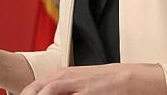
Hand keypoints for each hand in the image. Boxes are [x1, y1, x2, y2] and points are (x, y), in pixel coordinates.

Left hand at [19, 63, 166, 94]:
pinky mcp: (87, 92)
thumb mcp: (81, 83)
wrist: (134, 78)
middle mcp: (65, 77)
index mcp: (61, 74)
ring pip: (45, 92)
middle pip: (33, 90)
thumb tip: (45, 94)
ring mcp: (75, 84)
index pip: (32, 88)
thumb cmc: (108, 82)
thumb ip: (64, 90)